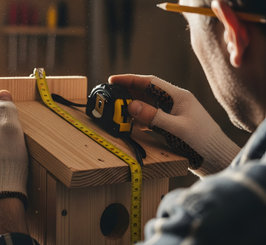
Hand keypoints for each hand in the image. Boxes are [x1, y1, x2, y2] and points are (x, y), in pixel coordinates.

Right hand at [109, 75, 239, 175]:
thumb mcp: (176, 129)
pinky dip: (139, 119)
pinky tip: (130, 123)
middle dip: (128, 92)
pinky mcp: (171, 126)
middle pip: (147, 92)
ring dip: (133, 106)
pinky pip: (150, 118)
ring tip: (117, 109)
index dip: (130, 79)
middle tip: (111, 95)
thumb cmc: (202, 142)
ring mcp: (173, 114)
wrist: (217, 160)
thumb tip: (131, 105)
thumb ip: (153, 116)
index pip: (150, 82)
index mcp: (178, 96)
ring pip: (148, 105)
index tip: (113, 80)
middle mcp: (175, 102)